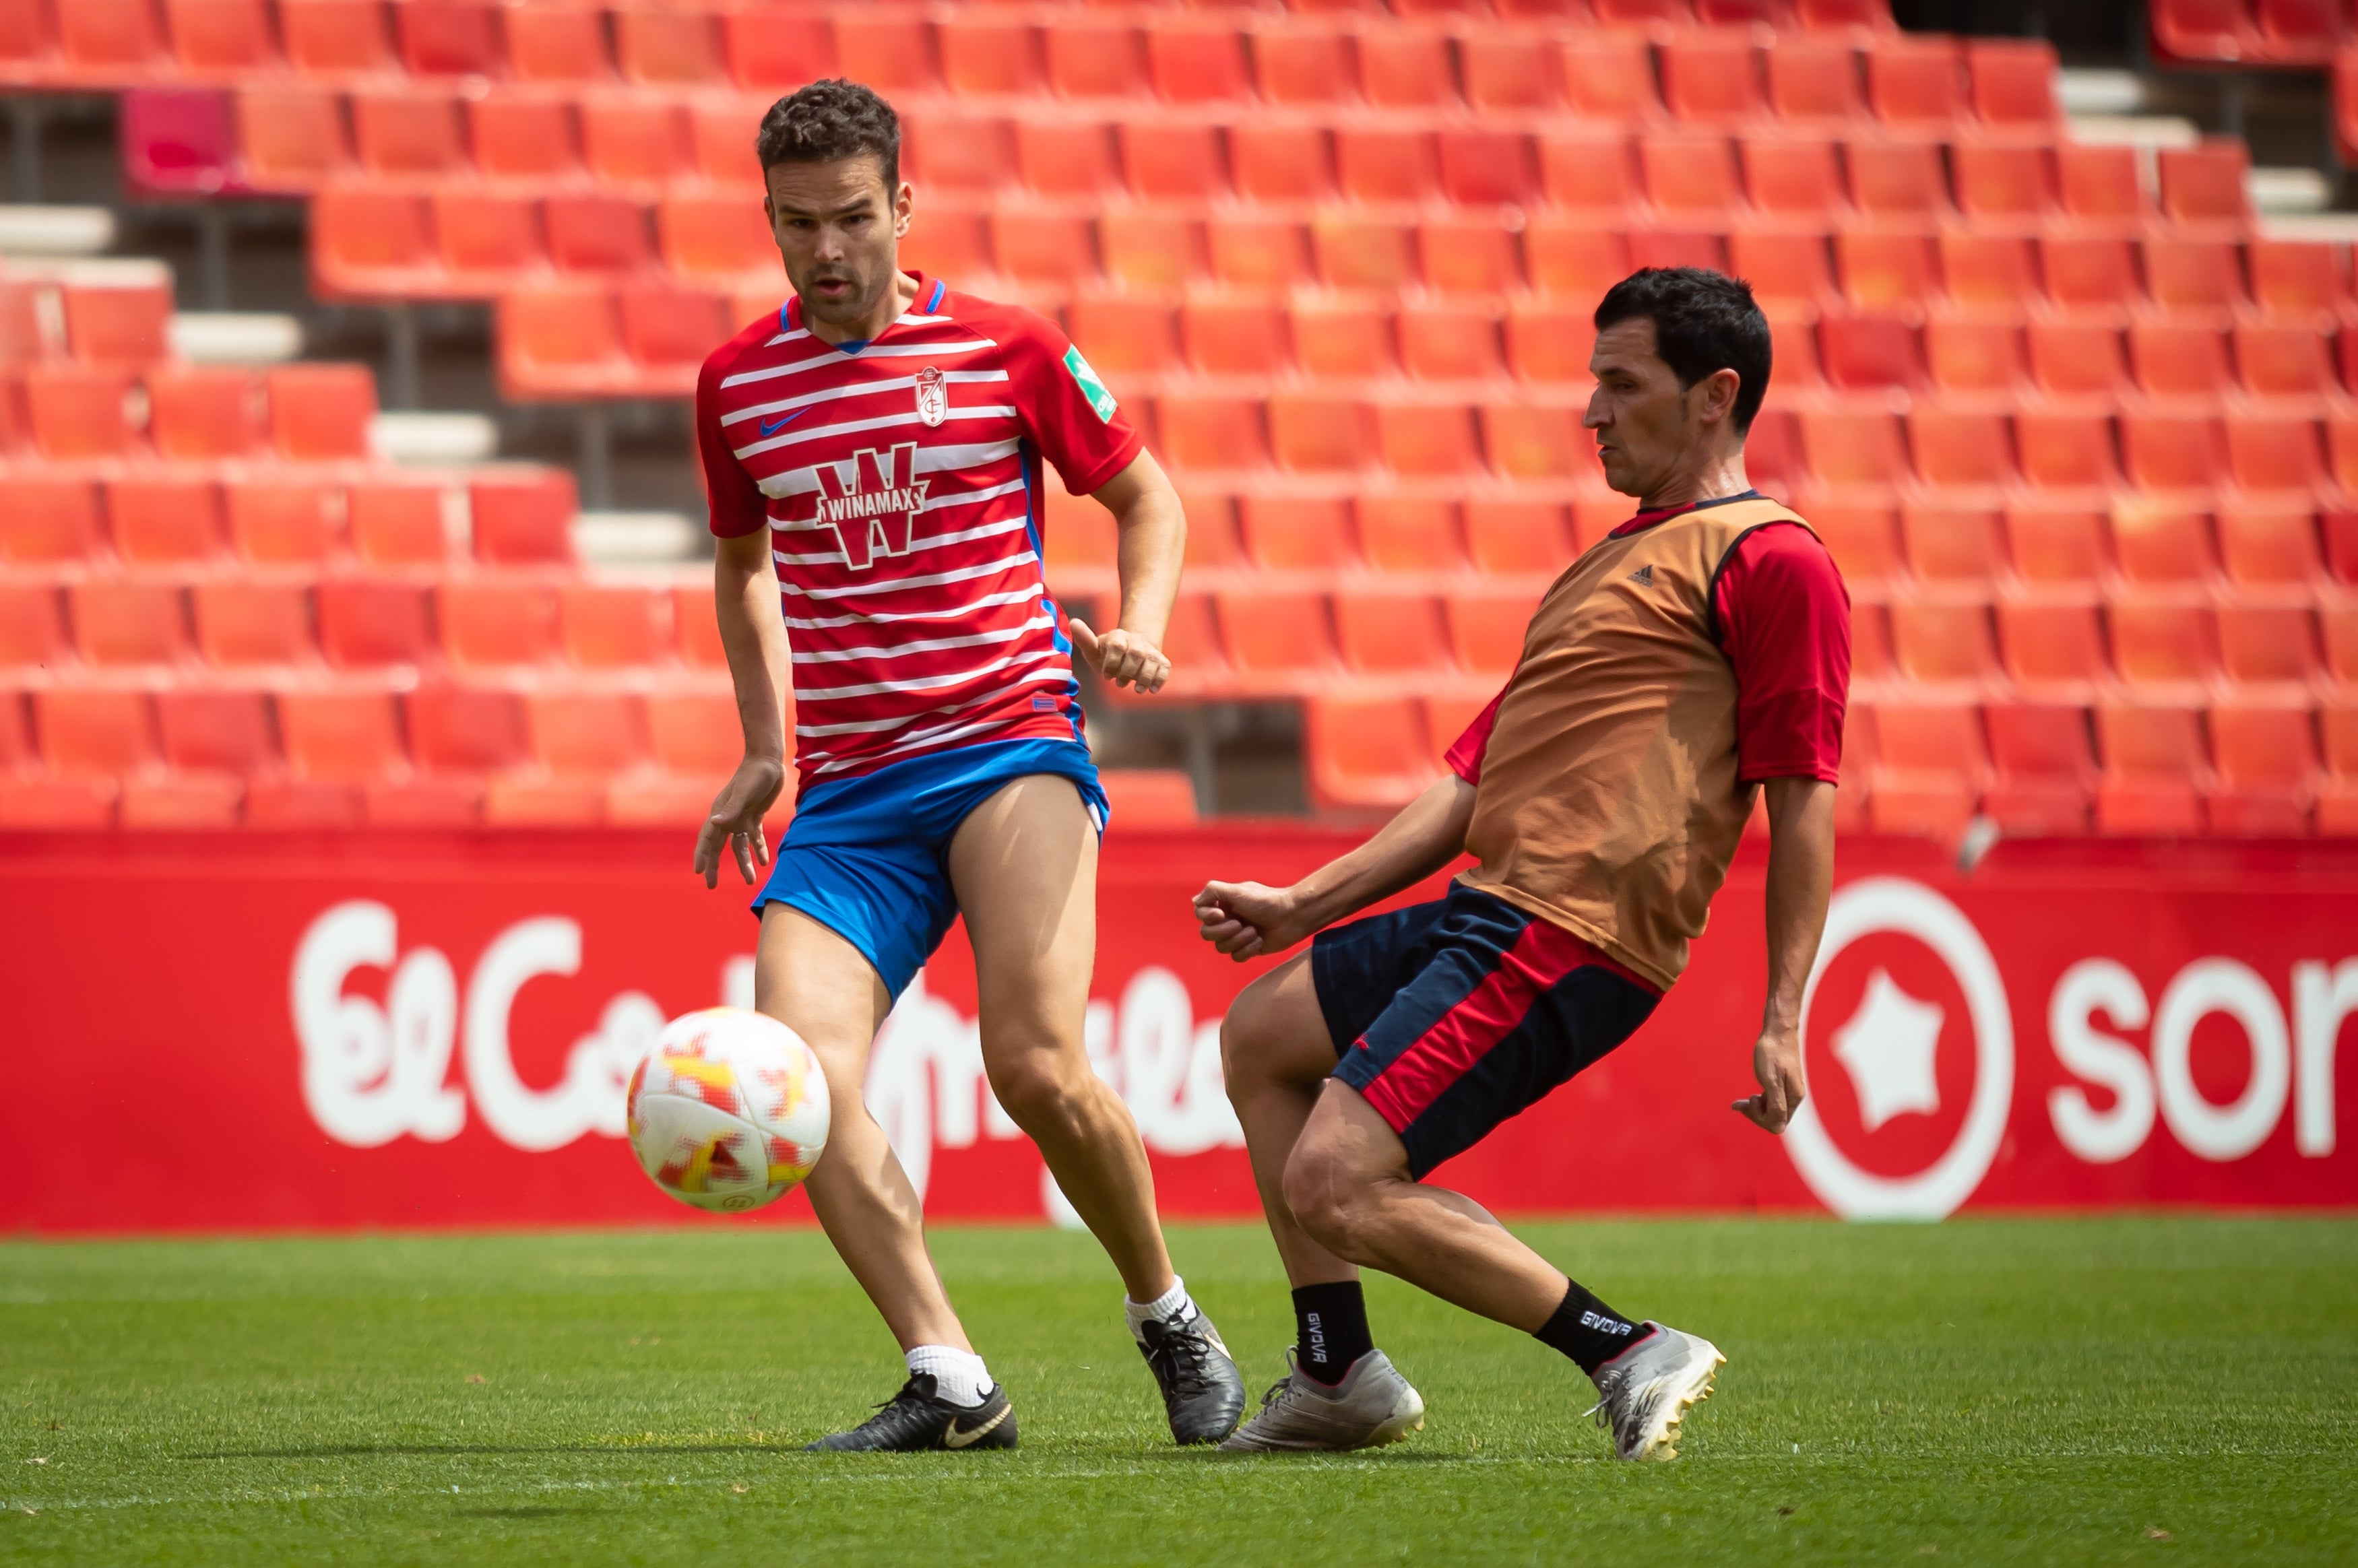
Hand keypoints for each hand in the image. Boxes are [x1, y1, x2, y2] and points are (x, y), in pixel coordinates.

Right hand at [693, 755, 786, 888]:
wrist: (768, 761)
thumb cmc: (754, 775)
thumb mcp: (743, 793)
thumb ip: (731, 810)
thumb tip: (715, 824)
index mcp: (720, 813)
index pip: (707, 838)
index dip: (702, 855)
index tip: (698, 871)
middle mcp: (728, 818)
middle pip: (718, 847)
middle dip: (714, 866)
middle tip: (711, 886)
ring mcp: (741, 817)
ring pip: (739, 846)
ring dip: (744, 862)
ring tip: (751, 881)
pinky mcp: (754, 816)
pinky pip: (755, 837)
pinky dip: (758, 849)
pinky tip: (765, 862)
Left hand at [1068, 617, 1169, 693]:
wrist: (1132, 651)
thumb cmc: (1108, 655)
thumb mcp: (1094, 649)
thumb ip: (1085, 639)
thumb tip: (1074, 621)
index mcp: (1117, 636)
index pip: (1116, 645)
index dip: (1111, 662)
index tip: (1106, 675)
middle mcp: (1136, 641)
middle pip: (1136, 653)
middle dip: (1127, 671)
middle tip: (1119, 683)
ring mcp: (1150, 651)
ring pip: (1152, 660)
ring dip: (1144, 677)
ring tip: (1138, 690)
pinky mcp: (1162, 661)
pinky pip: (1165, 668)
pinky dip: (1160, 679)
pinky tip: (1152, 689)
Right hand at [1193, 880, 1313, 961]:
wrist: (1292, 916)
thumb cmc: (1266, 900)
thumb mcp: (1237, 891)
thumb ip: (1213, 891)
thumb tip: (1194, 902)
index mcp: (1223, 904)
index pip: (1200, 914)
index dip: (1207, 917)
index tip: (1220, 913)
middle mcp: (1228, 920)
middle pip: (1207, 934)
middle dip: (1223, 931)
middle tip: (1240, 923)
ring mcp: (1237, 935)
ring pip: (1221, 948)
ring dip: (1238, 940)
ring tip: (1254, 931)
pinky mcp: (1248, 949)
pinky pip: (1236, 957)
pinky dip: (1248, 950)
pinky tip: (1260, 940)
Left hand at [1732, 1027, 1806, 1132]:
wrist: (1778, 1030)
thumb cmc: (1773, 1053)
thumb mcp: (1771, 1080)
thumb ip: (1776, 1104)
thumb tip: (1778, 1129)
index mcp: (1793, 1098)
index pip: (1777, 1124)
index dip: (1760, 1119)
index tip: (1750, 1102)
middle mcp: (1793, 1097)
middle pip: (1774, 1119)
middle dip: (1755, 1114)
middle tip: (1741, 1103)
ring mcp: (1787, 1091)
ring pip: (1770, 1111)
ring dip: (1754, 1109)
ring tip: (1739, 1103)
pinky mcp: (1781, 1084)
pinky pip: (1769, 1101)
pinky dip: (1756, 1102)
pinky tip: (1743, 1101)